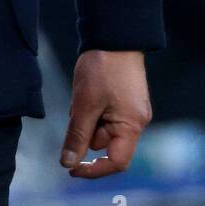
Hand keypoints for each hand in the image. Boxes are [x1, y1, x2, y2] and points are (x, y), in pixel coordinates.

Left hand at [60, 50, 151, 177]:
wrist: (114, 35)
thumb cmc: (102, 68)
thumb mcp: (84, 104)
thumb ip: (77, 137)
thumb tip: (67, 163)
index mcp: (132, 125)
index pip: (117, 162)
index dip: (94, 170)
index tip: (71, 169)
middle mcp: (136, 122)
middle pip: (105, 143)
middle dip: (86, 132)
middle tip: (77, 108)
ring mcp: (131, 111)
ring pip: (101, 128)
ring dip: (86, 118)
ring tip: (83, 94)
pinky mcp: (125, 101)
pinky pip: (104, 115)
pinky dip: (91, 109)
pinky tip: (87, 91)